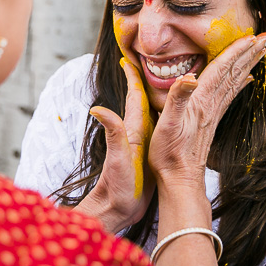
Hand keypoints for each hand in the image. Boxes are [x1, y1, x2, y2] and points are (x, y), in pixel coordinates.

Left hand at [75, 59, 154, 232]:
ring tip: (163, 82)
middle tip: (149, 61)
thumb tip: (96, 108)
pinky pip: (159, 130)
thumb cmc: (117, 186)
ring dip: (155, 97)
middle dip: (144, 80)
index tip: (128, 56)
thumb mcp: (117, 158)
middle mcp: (137, 133)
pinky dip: (163, 118)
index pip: (133, 97)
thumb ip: (111, 133)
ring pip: (152, 113)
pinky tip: (169, 118)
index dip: (131, 77)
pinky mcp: (150, 155)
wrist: (118, 209)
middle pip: (142, 101)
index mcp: (132, 130)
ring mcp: (144, 144)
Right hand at [148, 32, 265, 189]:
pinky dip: (240, 83)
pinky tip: (247, 79)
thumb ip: (177, 98)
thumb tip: (189, 77)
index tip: (253, 35)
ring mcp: (213, 113)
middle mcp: (211, 104)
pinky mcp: (211, 121)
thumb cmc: (169, 153)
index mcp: (202, 100)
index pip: (222, 69)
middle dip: (250, 52)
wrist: (179, 179)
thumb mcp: (167, 123)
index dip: (236, 50)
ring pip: (234, 81)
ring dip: (247, 64)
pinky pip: (229, 95)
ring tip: (260, 50)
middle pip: (234, 72)